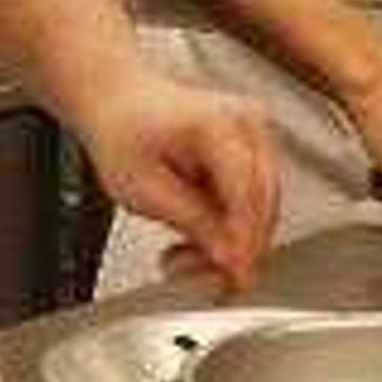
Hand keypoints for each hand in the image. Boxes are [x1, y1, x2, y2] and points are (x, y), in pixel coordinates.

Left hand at [69, 64, 280, 294]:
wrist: (118, 101)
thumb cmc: (122, 133)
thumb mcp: (143, 189)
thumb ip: (193, 222)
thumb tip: (229, 257)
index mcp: (218, 124)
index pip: (246, 196)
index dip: (242, 245)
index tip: (233, 280)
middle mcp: (248, 122)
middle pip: (262, 206)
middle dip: (232, 249)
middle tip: (192, 273)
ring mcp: (257, 133)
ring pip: (263, 209)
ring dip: (228, 241)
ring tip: (181, 254)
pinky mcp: (255, 147)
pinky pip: (255, 199)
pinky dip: (229, 224)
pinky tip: (196, 234)